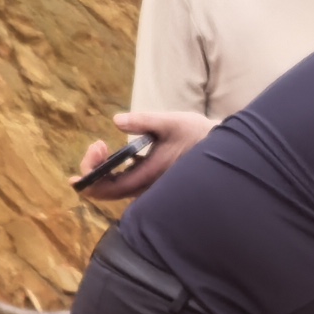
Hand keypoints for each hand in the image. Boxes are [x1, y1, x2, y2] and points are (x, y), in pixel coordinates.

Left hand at [77, 108, 213, 200]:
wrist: (224, 152)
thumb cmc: (198, 136)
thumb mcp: (170, 122)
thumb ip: (143, 121)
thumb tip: (116, 121)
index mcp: (148, 177)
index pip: (108, 188)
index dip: (89, 176)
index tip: (94, 149)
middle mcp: (146, 189)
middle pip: (106, 192)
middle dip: (93, 170)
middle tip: (98, 144)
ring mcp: (149, 188)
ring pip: (114, 189)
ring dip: (102, 170)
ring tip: (102, 146)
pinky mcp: (151, 184)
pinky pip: (123, 185)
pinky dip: (112, 172)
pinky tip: (112, 154)